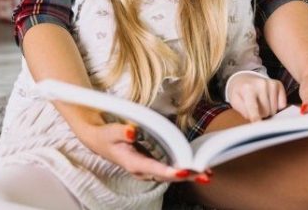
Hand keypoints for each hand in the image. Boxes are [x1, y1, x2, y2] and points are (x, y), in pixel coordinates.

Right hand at [66, 111, 210, 182]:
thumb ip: (121, 131)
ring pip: (170, 174)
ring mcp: (147, 169)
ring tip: (207, 173)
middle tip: (205, 173)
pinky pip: (169, 169)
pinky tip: (197, 166)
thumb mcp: (110, 131)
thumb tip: (132, 132)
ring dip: (188, 174)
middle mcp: (142, 170)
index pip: (153, 168)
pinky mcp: (152, 164)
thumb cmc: (106, 136)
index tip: (184, 171)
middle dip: (186, 175)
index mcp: (132, 162)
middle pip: (166, 175)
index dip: (169, 170)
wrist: (100, 141)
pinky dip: (183, 168)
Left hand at [228, 73, 286, 121]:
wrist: (244, 79)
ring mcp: (271, 84)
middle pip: (266, 112)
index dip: (256, 119)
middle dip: (260, 114)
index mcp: (247, 89)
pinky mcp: (278, 84)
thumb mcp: (235, 102)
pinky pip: (282, 105)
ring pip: (274, 110)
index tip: (259, 126)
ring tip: (260, 102)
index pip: (253, 108)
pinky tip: (268, 99)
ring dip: (268, 110)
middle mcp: (261, 84)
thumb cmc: (239, 93)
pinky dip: (276, 106)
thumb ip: (244, 111)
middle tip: (254, 107)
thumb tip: (257, 121)